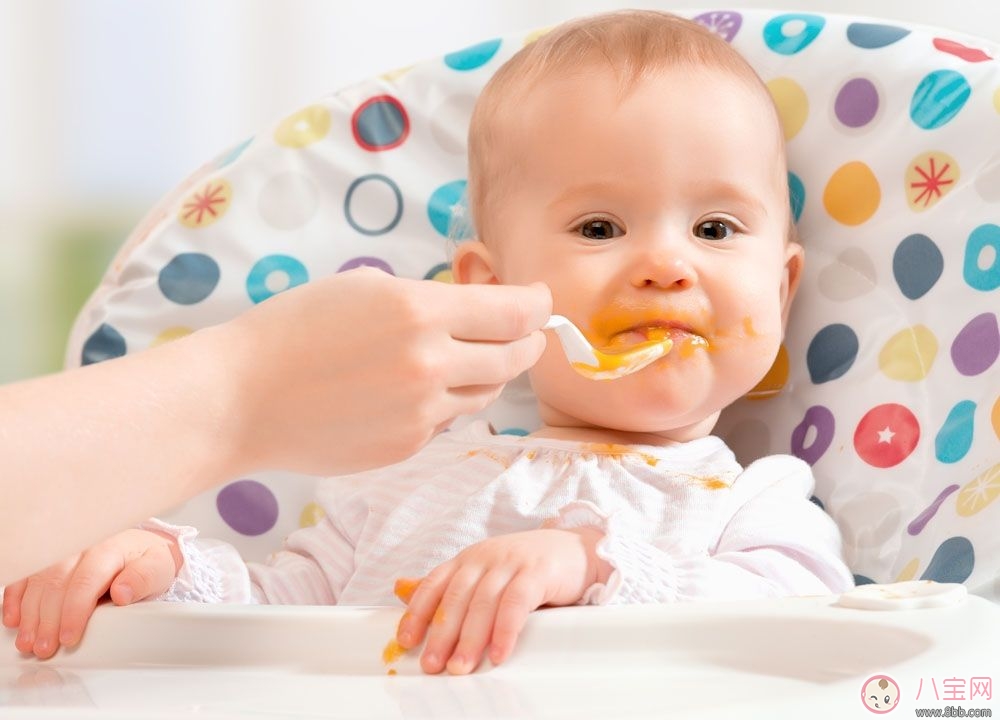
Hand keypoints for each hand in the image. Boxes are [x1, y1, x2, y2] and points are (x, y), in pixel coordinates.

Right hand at [2, 529, 180, 658]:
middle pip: (57, 583)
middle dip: (47, 620)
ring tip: (28, 642)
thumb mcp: (158, 568)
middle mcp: (82, 548)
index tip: (68, 638)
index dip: (74, 611)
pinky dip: (15, 598)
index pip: (86, 580)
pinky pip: (27, 576)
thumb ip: (143, 579)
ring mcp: (64, 553)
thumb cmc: (148, 560)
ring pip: (38, 581)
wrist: (141, 545)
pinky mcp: (50, 560)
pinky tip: (14, 619)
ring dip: (29, 614)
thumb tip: (122, 593)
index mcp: (110, 549)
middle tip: (44, 648)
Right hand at [218, 267, 551, 475]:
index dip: (539, 304)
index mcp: (421, 312)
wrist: (241, 399)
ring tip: (461, 355)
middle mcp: (431, 364)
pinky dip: (446, 402)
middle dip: (526, 340)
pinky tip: (411, 390)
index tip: (541, 300)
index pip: (517, 312)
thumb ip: (431, 301)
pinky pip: (449, 419)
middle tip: (522, 331)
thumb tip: (482, 309)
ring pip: (487, 392)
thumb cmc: (294, 331)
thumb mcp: (366, 290)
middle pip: (516, 356)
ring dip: (488, 371)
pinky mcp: (408, 446)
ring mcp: (422, 412)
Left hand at [394, 528, 605, 674]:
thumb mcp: (485, 572)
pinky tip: (498, 653)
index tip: (406, 640)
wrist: (577, 549)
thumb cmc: (527, 567)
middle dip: (441, 633)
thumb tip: (400, 589)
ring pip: (483, 602)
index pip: (434, 583)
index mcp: (469, 559)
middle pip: (457, 597)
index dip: (417, 612)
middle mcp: (486, 558)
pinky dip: (505, 629)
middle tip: (433, 664)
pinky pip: (516, 603)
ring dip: (470, 638)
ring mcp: (511, 563)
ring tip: (461, 667)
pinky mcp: (537, 572)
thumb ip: (448, 585)